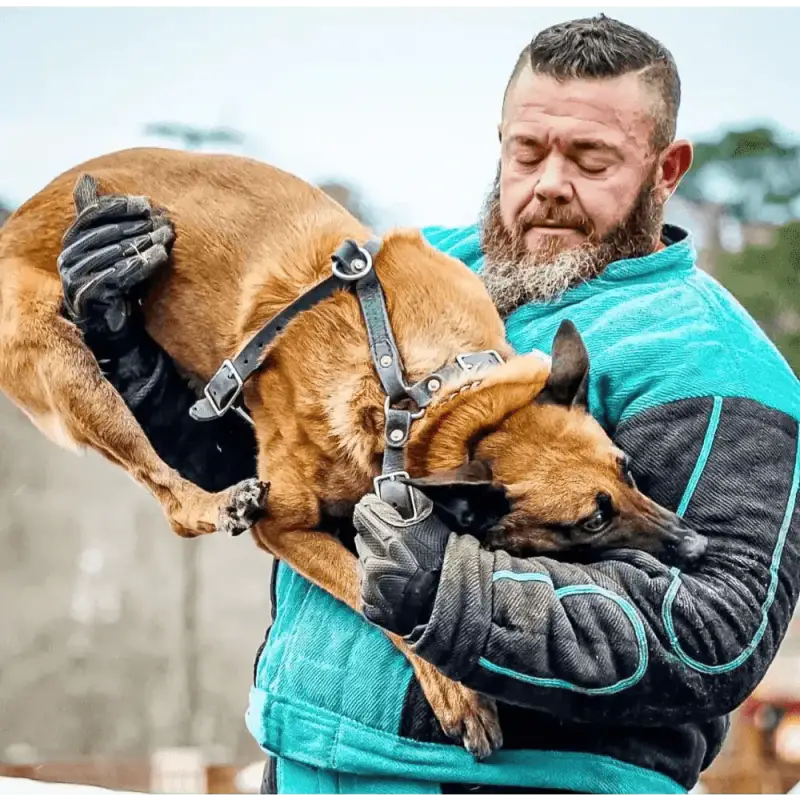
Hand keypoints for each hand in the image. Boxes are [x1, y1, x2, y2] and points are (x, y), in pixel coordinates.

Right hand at [58, 174, 174, 334]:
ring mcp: (74, 278)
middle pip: (106, 233)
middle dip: (137, 226)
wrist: (112, 323)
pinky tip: (158, 258)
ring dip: (142, 244)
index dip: (120, 206)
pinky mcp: (86, 297)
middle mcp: (67, 257)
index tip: (147, 203)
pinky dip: (138, 266)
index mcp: (72, 240)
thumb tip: (86, 176)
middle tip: (165, 223)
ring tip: (166, 239)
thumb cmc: (116, 279)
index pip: (93, 213)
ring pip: (112, 254)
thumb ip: (102, 215)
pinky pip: (114, 277)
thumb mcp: (110, 245)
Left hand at [353, 488, 451, 635]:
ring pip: (363, 563)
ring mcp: (370, 587)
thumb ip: (408, 498)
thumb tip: (390, 487)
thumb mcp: (431, 518)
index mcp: (386, 537)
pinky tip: (398, 585)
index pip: (362, 512)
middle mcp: (373, 562)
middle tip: (397, 542)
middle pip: (362, 538)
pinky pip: (367, 590)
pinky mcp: (372, 608)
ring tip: (400, 566)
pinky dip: (378, 586)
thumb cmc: (445, 558)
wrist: (454, 601)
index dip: (374, 509)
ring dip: (376, 560)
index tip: (382, 511)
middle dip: (375, 536)